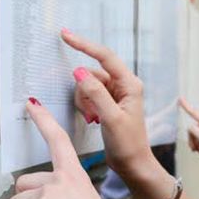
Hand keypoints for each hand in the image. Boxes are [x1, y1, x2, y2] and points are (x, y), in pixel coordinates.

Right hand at [63, 29, 161, 180]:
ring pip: (88, 85)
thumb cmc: (128, 143)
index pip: (105, 56)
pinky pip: (89, 95)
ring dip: (84, 101)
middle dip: (84, 91)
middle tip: (90, 113)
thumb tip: (80, 71)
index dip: (84, 44)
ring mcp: (116, 94)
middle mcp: (124, 85)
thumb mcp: (111, 117)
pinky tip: (92, 120)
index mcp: (130, 84)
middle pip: (92, 74)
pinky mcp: (108, 103)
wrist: (132, 164)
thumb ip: (96, 93)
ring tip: (92, 118)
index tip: (65, 35)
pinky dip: (86, 106)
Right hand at [179, 97, 198, 168]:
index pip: (194, 113)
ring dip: (194, 143)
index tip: (180, 98)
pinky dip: (197, 145)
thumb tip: (189, 128)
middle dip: (192, 139)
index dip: (186, 106)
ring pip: (193, 134)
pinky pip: (196, 138)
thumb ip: (194, 131)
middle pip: (192, 128)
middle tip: (196, 148)